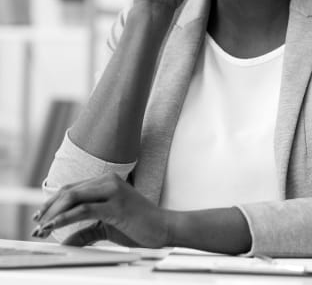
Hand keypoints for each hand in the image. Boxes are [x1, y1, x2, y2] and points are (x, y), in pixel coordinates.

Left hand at [32, 173, 170, 247]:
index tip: (40, 219)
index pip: (73, 188)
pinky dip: (65, 219)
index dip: (54, 203)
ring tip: (41, 230)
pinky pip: (84, 210)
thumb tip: (64, 243)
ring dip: (53, 214)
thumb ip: (86, 232)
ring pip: (74, 197)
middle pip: (70, 191)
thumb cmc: (139, 227)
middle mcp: (110, 181)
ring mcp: (114, 190)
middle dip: (49, 209)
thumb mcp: (108, 227)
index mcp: (108, 181)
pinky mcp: (116, 205)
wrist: (164, 228)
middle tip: (36, 226)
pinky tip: (53, 227)